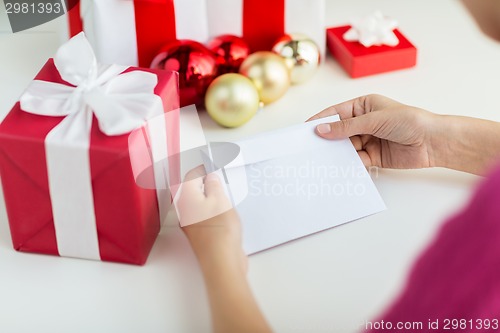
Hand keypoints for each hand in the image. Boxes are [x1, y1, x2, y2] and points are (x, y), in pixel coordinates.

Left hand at [178, 166, 246, 274]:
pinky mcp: (202, 233)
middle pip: (192, 189)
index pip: (190, 175)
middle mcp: (185, 210)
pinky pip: (206, 214)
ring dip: (210, 194)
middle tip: (217, 173)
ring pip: (199, 202)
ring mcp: (192, 223)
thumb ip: (214, 185)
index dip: (202, 166)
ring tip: (223, 189)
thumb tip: (210, 177)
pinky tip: (225, 208)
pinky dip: (213, 208)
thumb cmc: (219, 231)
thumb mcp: (220, 200)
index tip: (212, 161)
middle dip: (204, 180)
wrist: (222, 261)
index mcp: (185, 198)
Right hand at [308, 94, 438, 169]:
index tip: (305, 129)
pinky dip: (348, 164)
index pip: (336, 112)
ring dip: (336, 153)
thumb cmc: (409, 121)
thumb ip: (346, 127)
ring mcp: (368, 139)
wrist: (433, 142)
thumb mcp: (374, 119)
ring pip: (345, 147)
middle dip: (326, 139)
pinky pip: (355, 160)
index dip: (321, 120)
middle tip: (309, 147)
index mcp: (363, 106)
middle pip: (339, 131)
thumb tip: (321, 129)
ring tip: (321, 160)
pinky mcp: (373, 156)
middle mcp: (364, 122)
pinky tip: (338, 168)